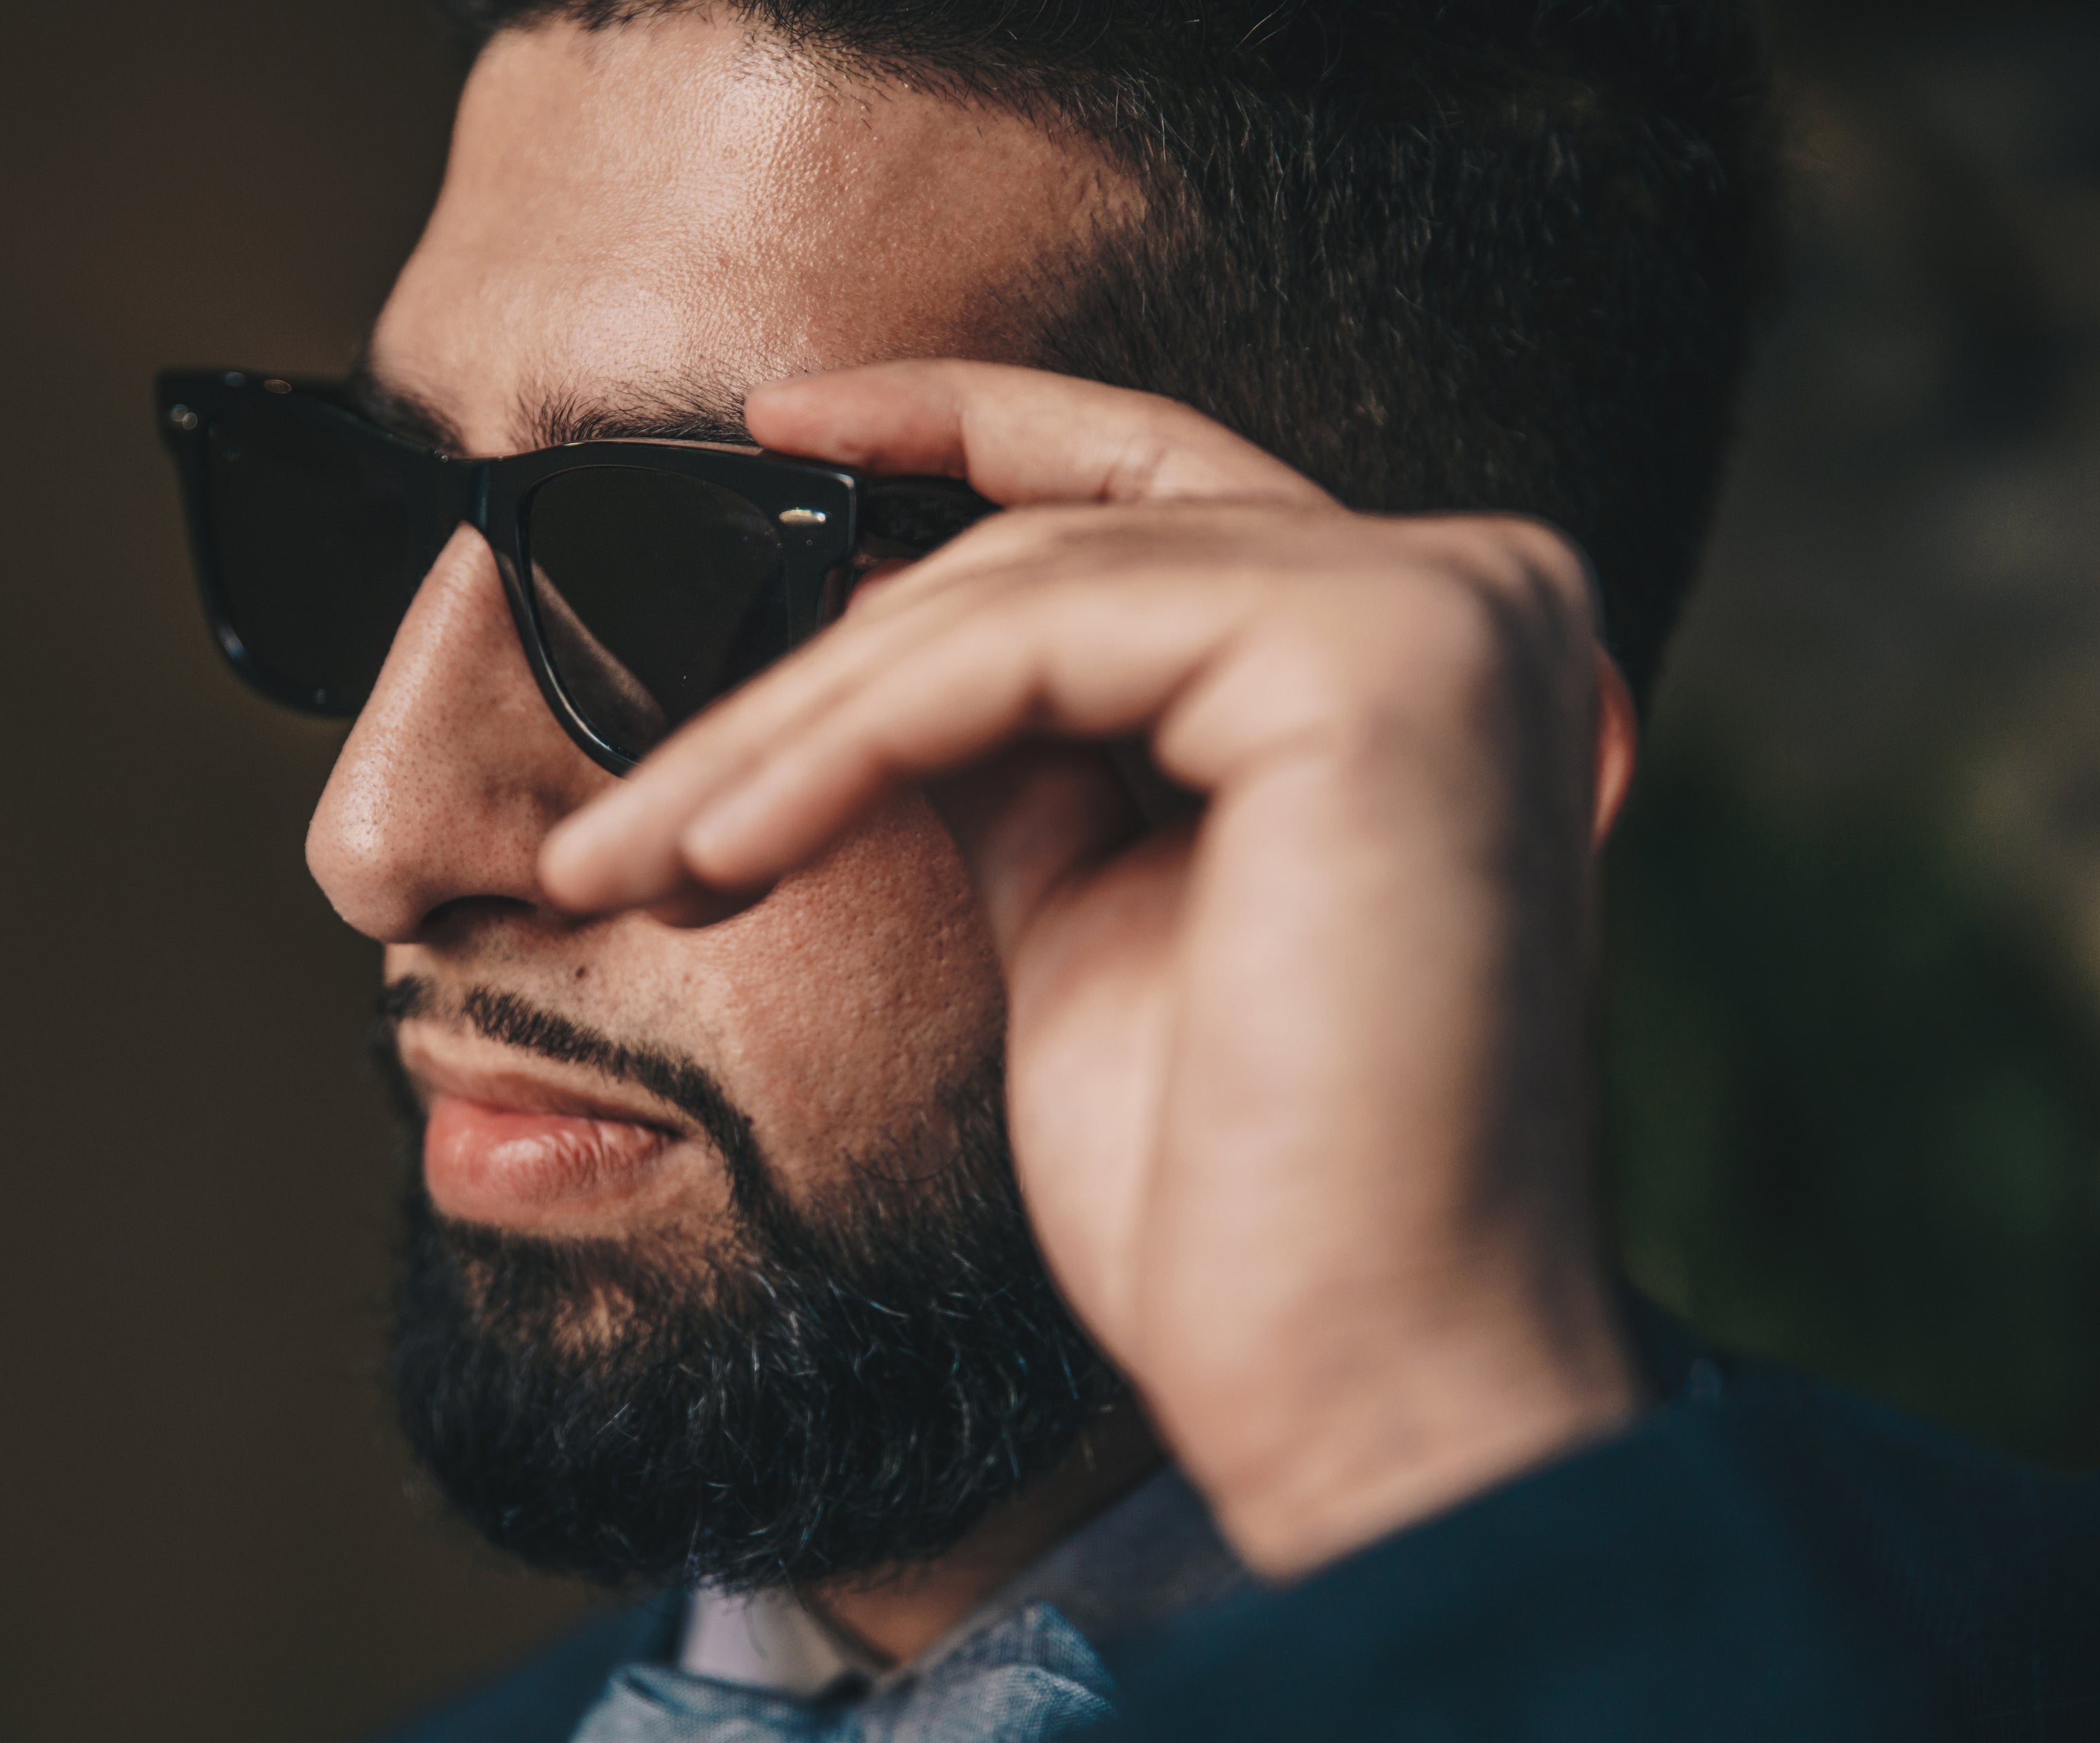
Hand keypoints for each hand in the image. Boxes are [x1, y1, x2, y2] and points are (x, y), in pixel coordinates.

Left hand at [540, 361, 1642, 1577]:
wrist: (1351, 1373)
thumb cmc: (1234, 1186)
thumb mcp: (1095, 902)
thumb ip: (1024, 745)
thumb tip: (876, 640)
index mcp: (1420, 653)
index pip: (1156, 486)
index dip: (966, 429)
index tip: (778, 431)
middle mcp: (1473, 596)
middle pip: (1051, 560)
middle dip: (804, 678)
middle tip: (626, 823)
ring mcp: (1443, 615)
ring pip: (1014, 600)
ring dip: (785, 730)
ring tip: (635, 862)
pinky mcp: (1379, 663)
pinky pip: (1022, 651)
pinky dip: (843, 742)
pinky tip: (727, 849)